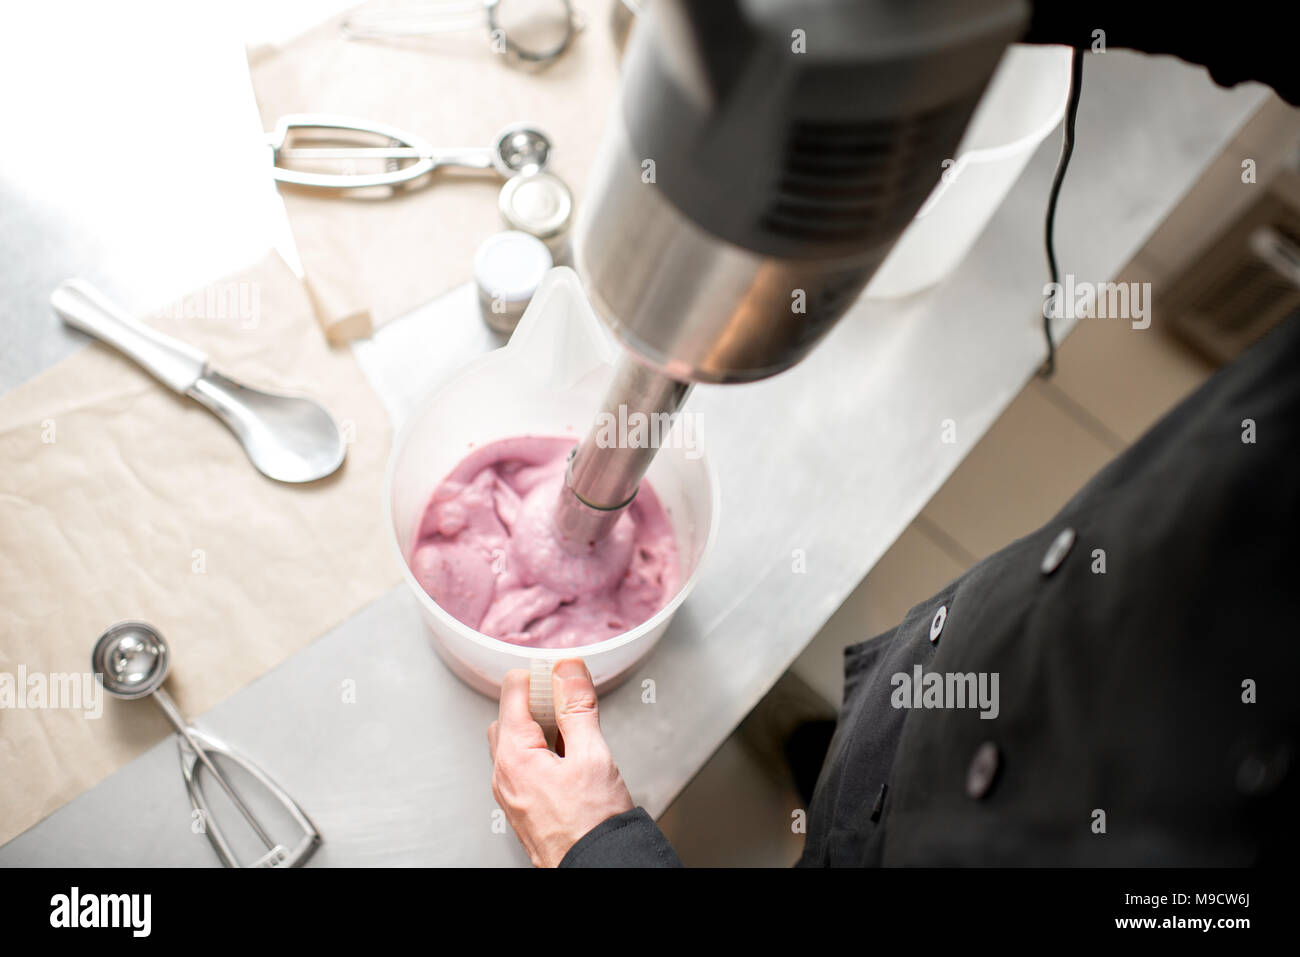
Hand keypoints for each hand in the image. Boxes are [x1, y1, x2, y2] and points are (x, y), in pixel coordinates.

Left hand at [488, 658, 634, 866]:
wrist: (597, 868)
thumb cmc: (591, 826)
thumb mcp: (592, 755)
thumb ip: (577, 708)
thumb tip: (567, 670)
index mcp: (514, 757)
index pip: (513, 691)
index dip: (541, 675)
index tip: (564, 674)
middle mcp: (505, 775)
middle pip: (510, 715)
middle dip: (538, 701)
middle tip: (569, 700)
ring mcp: (512, 793)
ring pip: (517, 742)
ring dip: (542, 727)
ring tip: (575, 731)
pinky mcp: (524, 805)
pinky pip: (525, 766)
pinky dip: (543, 751)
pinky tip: (571, 758)